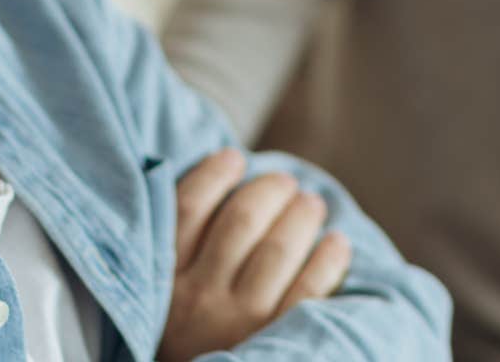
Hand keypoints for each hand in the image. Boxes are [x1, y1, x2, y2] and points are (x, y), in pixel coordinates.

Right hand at [158, 148, 352, 360]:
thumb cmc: (184, 348)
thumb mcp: (161, 305)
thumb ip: (176, 256)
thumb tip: (216, 187)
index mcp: (163, 286)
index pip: (187, 211)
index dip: (214, 176)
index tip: (233, 157)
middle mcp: (197, 301)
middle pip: (239, 223)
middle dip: (268, 191)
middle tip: (285, 182)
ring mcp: (238, 323)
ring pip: (277, 250)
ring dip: (301, 217)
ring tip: (312, 204)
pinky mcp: (274, 342)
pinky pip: (309, 290)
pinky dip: (328, 259)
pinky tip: (338, 243)